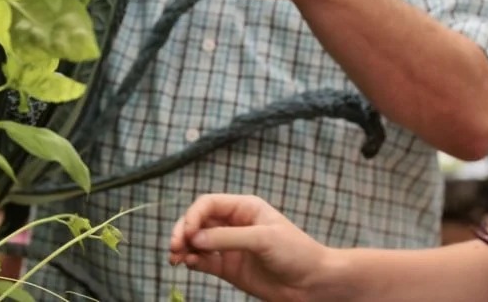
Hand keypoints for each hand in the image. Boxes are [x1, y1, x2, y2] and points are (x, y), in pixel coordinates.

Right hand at [168, 194, 330, 301]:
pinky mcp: (229, 268)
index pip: (208, 204)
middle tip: (174, 247)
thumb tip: (193, 238)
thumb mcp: (262, 239)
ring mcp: (230, 247)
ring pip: (197, 242)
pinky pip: (204, 261)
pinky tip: (189, 265)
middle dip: (183, 231)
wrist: (313, 283)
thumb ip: (227, 238)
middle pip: (198, 221)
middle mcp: (234, 224)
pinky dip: (193, 262)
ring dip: (183, 248)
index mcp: (244, 208)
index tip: (187, 233)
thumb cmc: (295, 252)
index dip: (193, 215)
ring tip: (176, 258)